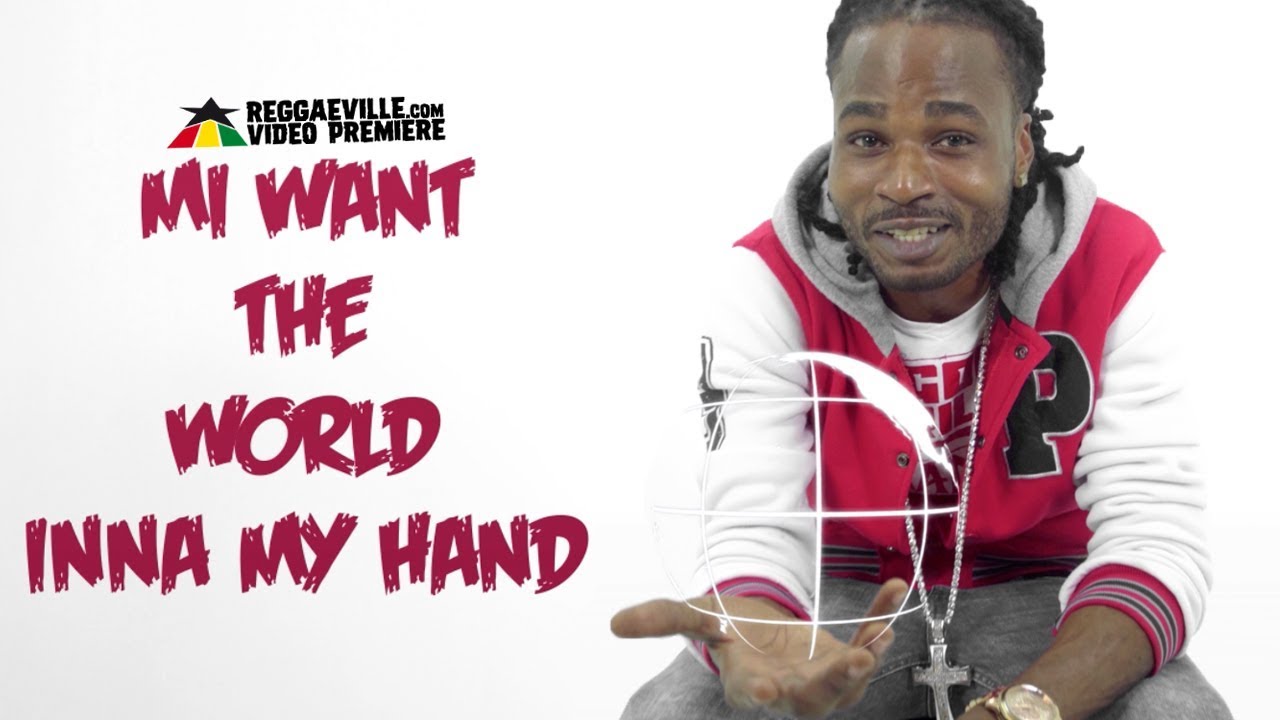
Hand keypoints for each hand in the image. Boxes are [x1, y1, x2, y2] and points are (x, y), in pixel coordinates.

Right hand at [611, 579, 907, 718]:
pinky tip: (893, 594)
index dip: (762, 694)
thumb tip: (616, 623)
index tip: (771, 689)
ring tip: (878, 637)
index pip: (753, 694)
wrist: (759, 630)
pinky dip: (880, 622)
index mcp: (748, 684)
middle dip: (832, 684)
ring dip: (866, 658)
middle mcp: (788, 692)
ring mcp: (820, 680)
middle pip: (811, 699)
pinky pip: (867, 646)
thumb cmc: (725, 628)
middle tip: (851, 663)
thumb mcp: (695, 617)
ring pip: (848, 682)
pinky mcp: (842, 661)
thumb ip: (662, 618)